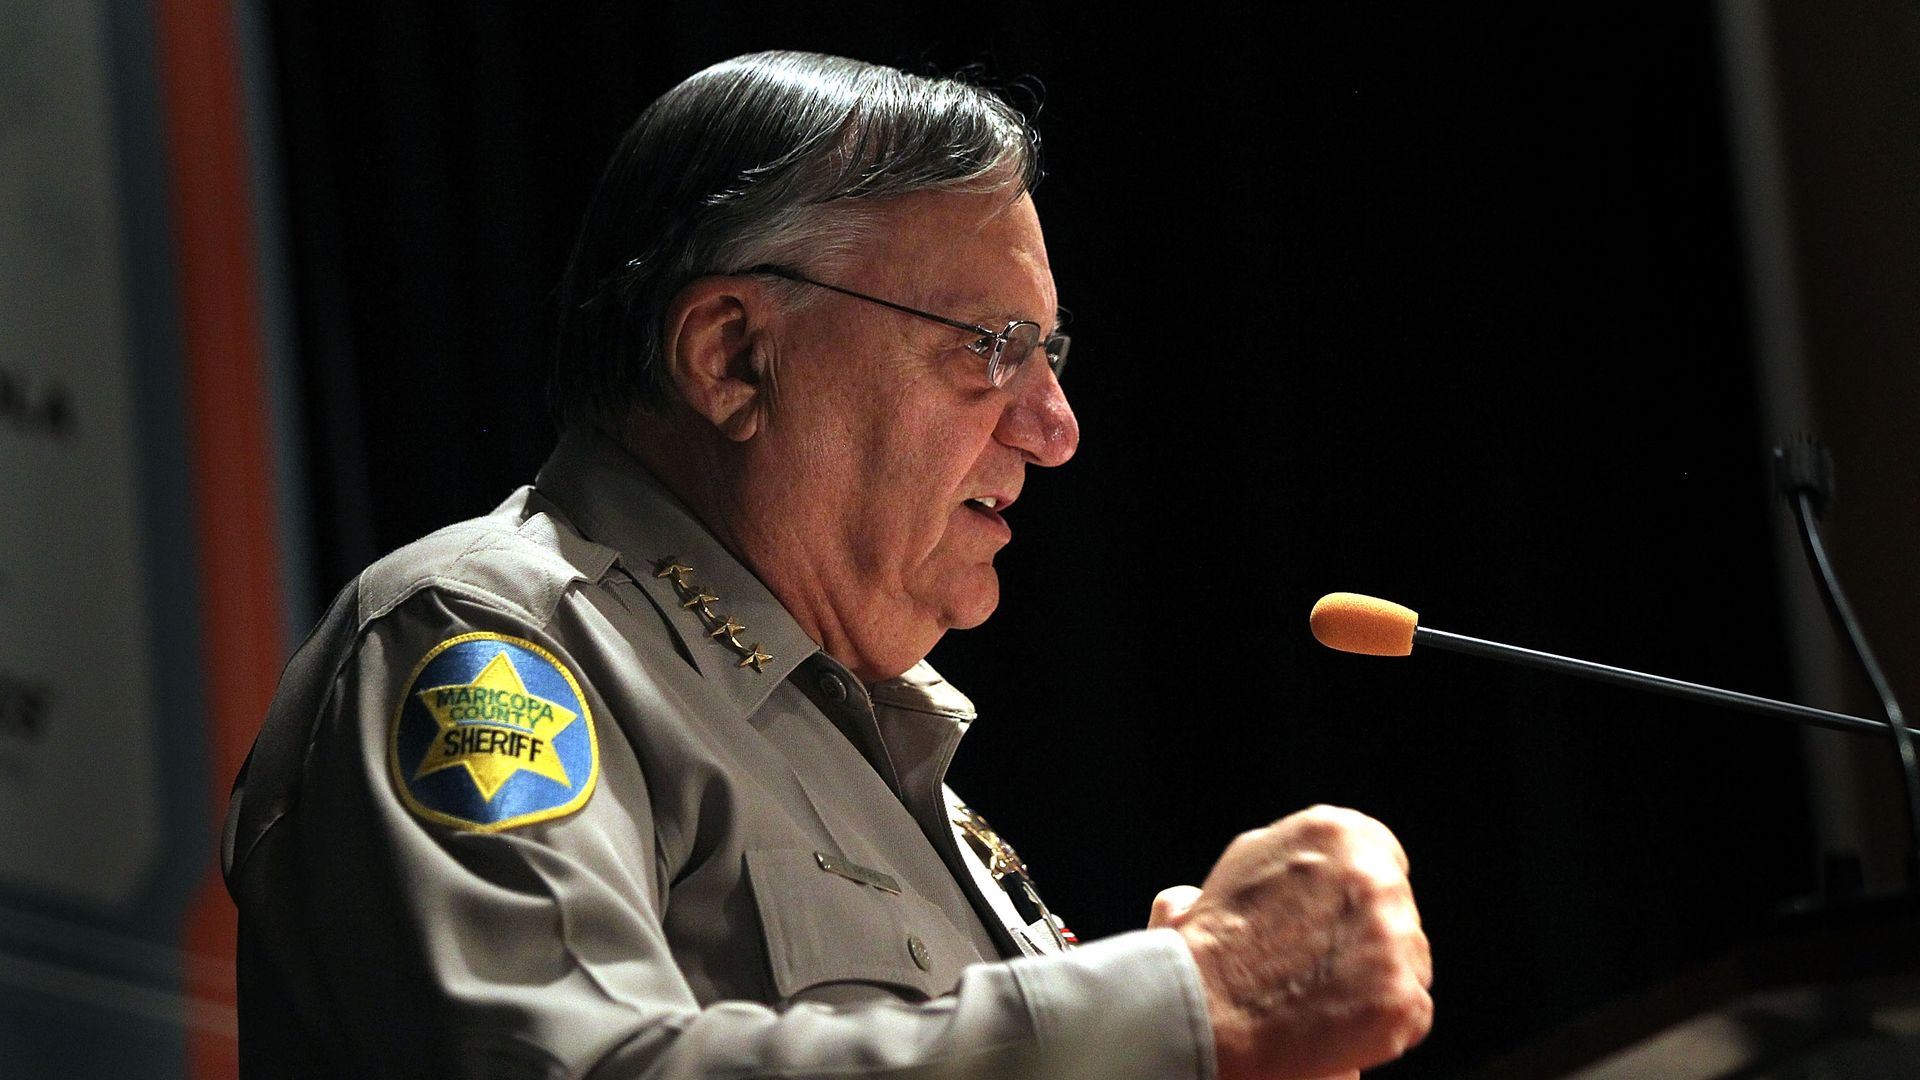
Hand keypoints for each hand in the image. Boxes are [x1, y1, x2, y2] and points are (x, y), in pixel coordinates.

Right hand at [1162, 806, 1431, 1079]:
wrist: (1204, 1007)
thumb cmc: (1217, 938)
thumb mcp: (1251, 861)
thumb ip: (1303, 853)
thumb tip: (1328, 860)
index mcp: (1342, 834)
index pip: (1384, 859)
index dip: (1358, 897)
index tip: (1336, 922)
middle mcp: (1376, 878)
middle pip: (1398, 910)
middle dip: (1368, 936)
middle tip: (1320, 963)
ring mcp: (1394, 939)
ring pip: (1409, 959)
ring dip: (1379, 977)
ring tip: (1321, 993)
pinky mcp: (1402, 996)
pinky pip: (1411, 1008)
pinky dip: (1382, 1021)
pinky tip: (1336, 1019)